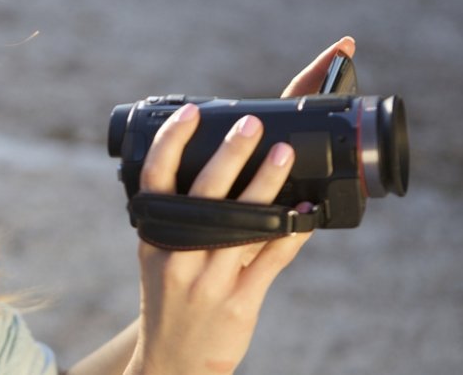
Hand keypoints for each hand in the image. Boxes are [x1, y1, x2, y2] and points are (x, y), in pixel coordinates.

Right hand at [129, 37, 352, 374]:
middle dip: (229, 156)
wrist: (174, 361)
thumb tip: (219, 164)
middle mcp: (178, 255)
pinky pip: (271, 259)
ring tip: (285, 154)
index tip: (190, 112)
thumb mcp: (161, 255)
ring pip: (243, 223)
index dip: (171, 143)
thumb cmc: (172, 296)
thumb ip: (181, 217)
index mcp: (154, 236)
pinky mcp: (239, 302)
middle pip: (204, 195)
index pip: (155, 179)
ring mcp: (209, 280)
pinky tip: (308, 209)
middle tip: (251, 125)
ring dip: (266, 186)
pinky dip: (292, 231)